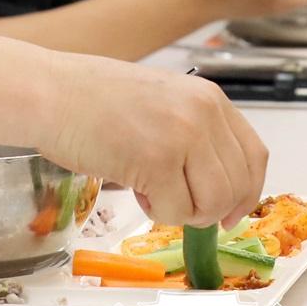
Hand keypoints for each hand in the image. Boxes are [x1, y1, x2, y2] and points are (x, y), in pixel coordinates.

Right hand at [37, 54, 268, 227]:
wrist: (52, 93)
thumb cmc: (93, 99)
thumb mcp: (164, 103)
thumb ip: (195, 135)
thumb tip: (216, 189)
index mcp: (209, 97)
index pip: (254, 156)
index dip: (246, 192)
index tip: (231, 212)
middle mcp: (203, 112)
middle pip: (237, 185)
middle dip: (210, 209)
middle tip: (179, 206)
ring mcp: (183, 135)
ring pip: (211, 203)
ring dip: (183, 211)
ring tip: (151, 191)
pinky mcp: (157, 160)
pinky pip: (176, 211)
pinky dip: (156, 211)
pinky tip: (134, 187)